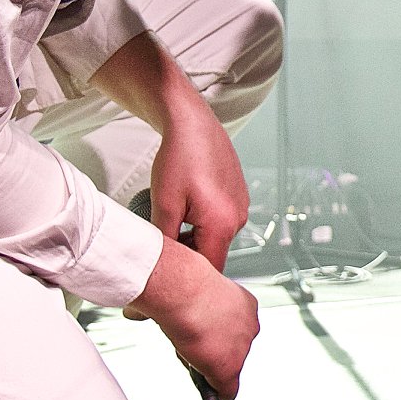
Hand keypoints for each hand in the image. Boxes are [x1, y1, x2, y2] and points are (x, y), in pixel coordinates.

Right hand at [128, 234, 258, 399]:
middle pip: (233, 348)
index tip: (204, 339)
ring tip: (188, 357)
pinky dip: (214, 393)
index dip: (215, 335)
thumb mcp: (187, 293)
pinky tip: (204, 390)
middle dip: (214, 350)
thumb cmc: (181, 284)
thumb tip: (140, 312)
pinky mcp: (229, 369)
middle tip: (193, 349)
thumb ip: (178, 304)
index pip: (233, 328)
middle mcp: (249, 324)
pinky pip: (226, 391)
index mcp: (243, 303)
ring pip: (227, 367)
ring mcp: (242, 348)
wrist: (183, 291)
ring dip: (209, 366)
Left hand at [147, 107, 248, 269]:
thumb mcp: (163, 203)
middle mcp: (238, 217)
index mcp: (223, 224)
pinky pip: (222, 220)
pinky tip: (187, 204)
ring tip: (174, 217)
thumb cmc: (179, 158)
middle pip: (213, 253)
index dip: (188, 276)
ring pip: (216, 236)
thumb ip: (164, 240)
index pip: (209, 269)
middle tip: (163, 241)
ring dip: (195, 236)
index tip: (167, 271)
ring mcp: (241, 205)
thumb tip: (159, 264)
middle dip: (189, 253)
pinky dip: (204, 220)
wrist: (192, 123)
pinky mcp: (238, 195)